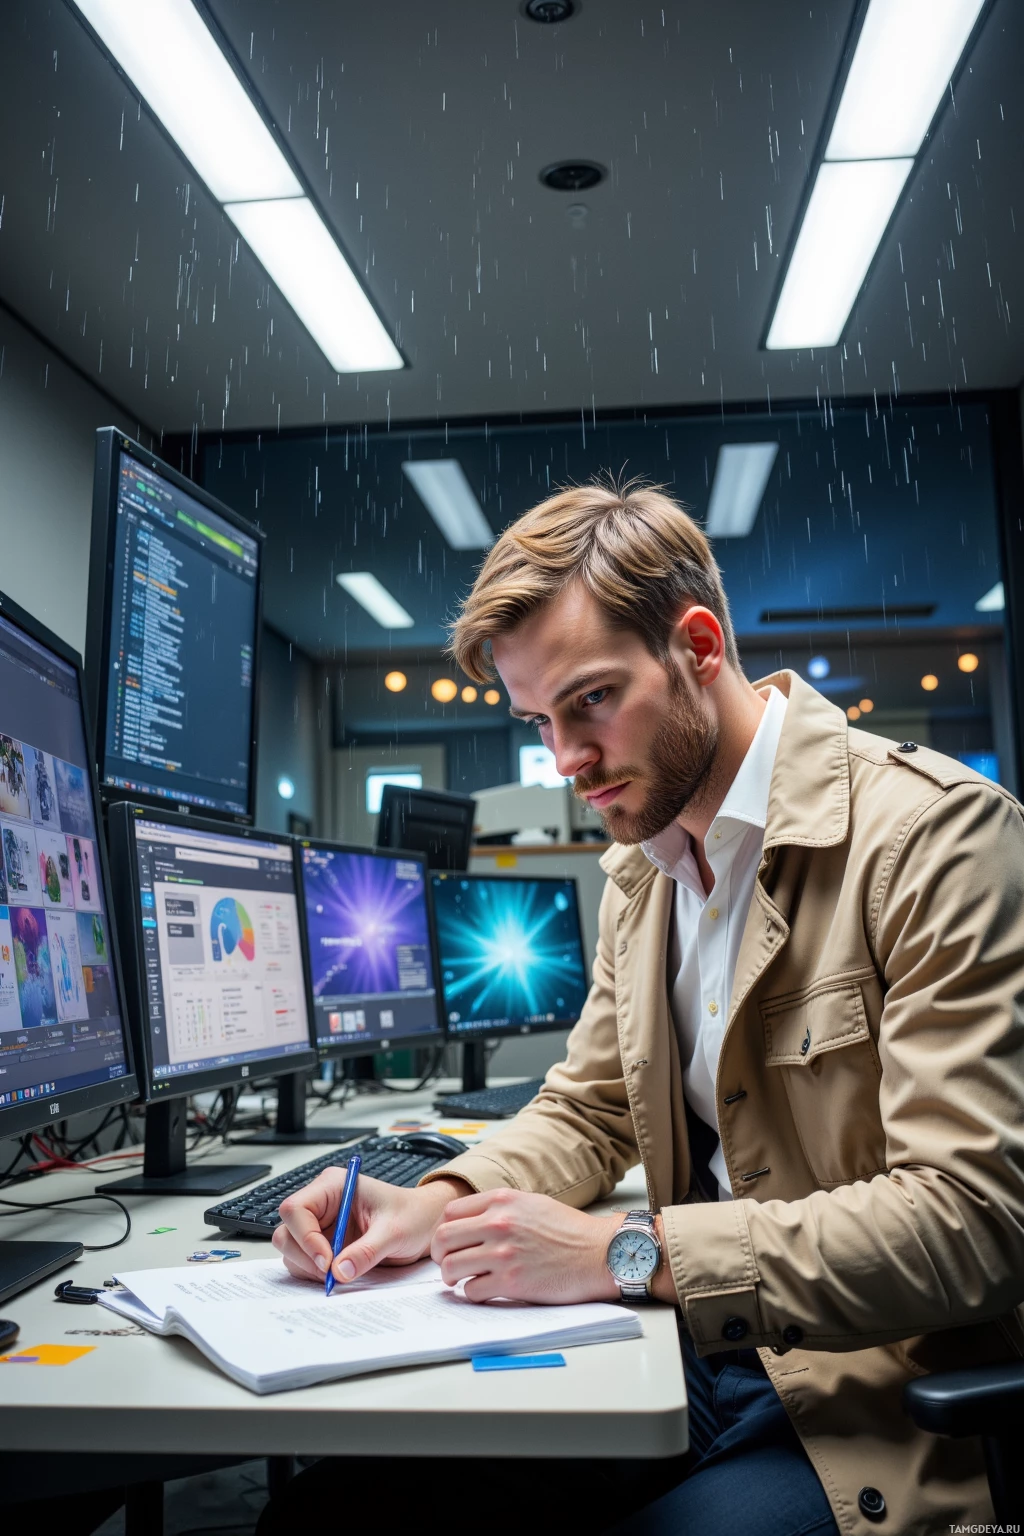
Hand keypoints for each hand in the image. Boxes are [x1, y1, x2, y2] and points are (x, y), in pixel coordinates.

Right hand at [273, 1171, 470, 1284]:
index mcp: (334, 1186)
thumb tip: (340, 1271)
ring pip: (291, 1249)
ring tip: (340, 1272)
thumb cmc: (413, 1215)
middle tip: (331, 1273)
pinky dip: (314, 1274)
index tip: (327, 1261)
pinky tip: (339, 1273)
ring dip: (309, 1267)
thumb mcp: (394, 1232)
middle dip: (305, 1256)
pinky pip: (304, 1262)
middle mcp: (322, 1204)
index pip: (296, 1208)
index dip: (305, 1237)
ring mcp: (321, 1225)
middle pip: (287, 1230)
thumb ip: (367, 1251)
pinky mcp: (324, 1244)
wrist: (426, 1224)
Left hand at [430, 1187, 621, 1303]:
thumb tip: (469, 1221)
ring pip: (451, 1267)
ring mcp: (503, 1254)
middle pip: (442, 1239)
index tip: (449, 1242)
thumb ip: (498, 1208)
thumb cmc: (568, 1230)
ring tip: (462, 1279)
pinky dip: (473, 1293)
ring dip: (452, 1276)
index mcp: (501, 1200)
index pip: (449, 1213)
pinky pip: (472, 1291)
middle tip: (447, 1263)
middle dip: (439, 1254)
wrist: (597, 1253)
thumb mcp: (530, 1203)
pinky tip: (485, 1290)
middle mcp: (498, 1224)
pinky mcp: (511, 1283)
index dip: (443, 1230)